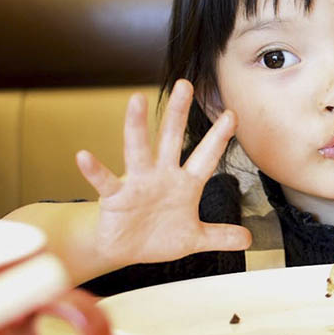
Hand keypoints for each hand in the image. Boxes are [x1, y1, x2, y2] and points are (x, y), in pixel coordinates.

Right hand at [75, 79, 251, 269]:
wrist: (125, 249)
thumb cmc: (159, 237)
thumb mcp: (194, 238)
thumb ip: (220, 236)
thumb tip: (249, 239)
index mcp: (185, 184)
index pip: (206, 157)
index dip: (219, 137)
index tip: (232, 114)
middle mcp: (162, 176)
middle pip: (172, 139)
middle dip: (179, 114)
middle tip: (185, 84)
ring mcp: (138, 183)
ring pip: (138, 149)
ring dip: (136, 126)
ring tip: (136, 100)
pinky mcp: (115, 197)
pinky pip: (104, 182)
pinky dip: (94, 170)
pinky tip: (84, 156)